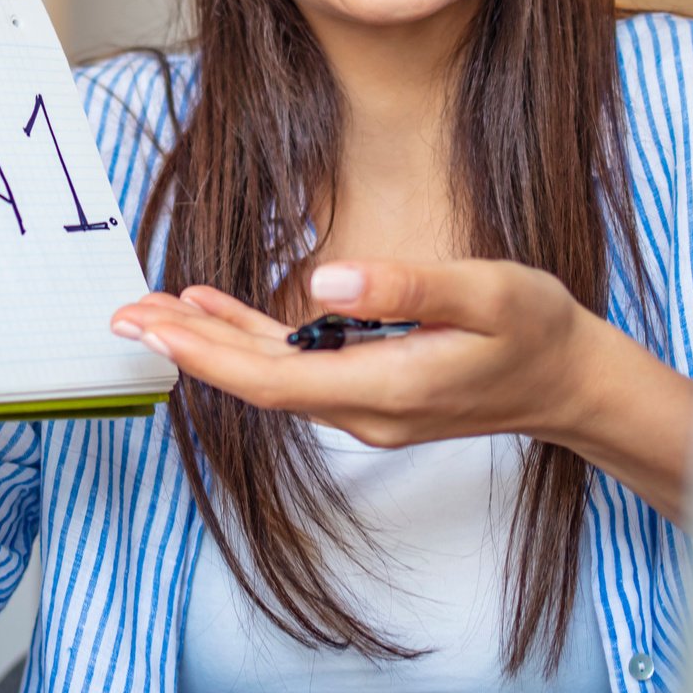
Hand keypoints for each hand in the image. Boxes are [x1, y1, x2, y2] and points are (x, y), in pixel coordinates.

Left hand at [110, 259, 604, 449]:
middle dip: (188, 349)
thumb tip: (328, 282)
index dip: (208, 355)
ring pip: (270, 377)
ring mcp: (365, 405)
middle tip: (122, 315)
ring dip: (211, 345)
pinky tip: (216, 313)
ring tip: (153, 309)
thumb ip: (408, 286)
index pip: (274, 379)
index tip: (154, 328)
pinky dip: (251, 341)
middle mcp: (363, 410)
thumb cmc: (537, 331)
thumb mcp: (488, 292)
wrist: (571, 382)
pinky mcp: (369, 391)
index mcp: (386, 389)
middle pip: (257, 383)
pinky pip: (295, 369)